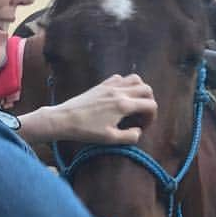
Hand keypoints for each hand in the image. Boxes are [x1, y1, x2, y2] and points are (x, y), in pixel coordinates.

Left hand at [22, 75, 156, 145]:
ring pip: (135, 79)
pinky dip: (125, 84)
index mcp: (124, 105)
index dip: (152, 117)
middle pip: (146, 89)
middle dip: (149, 102)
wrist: (64, 119)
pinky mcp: (101, 85)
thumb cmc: (86, 131)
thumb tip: (139, 131)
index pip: (150, 105)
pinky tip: (120, 95)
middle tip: (141, 115)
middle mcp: (119, 91)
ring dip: (140, 90)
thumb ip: (130, 136)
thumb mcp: (110, 139)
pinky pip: (120, 77)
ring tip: (135, 103)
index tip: (143, 127)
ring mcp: (110, 86)